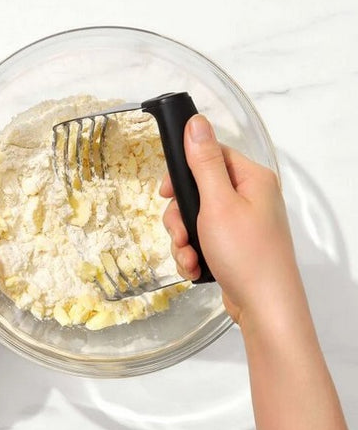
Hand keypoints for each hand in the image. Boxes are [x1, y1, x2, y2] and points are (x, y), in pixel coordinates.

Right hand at [160, 114, 297, 324]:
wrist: (264, 306)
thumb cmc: (245, 253)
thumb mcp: (218, 203)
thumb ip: (204, 162)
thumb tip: (196, 123)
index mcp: (251, 179)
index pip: (211, 156)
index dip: (184, 171)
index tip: (165, 191)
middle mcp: (248, 198)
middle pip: (198, 191)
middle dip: (180, 216)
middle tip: (179, 234)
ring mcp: (241, 224)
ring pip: (196, 219)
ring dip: (184, 239)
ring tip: (189, 257)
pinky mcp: (232, 246)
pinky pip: (202, 240)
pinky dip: (194, 253)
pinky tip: (195, 268)